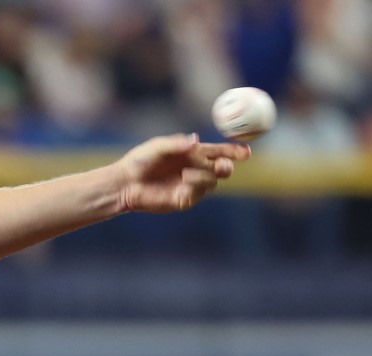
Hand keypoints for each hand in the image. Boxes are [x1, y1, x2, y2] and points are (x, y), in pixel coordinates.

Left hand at [115, 133, 250, 213]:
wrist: (125, 183)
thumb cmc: (140, 161)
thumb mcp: (158, 146)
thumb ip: (177, 143)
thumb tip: (196, 140)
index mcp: (193, 154)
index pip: (219, 152)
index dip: (234, 152)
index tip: (246, 153)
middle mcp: (196, 169)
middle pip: (223, 168)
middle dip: (227, 165)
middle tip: (224, 164)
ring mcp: (191, 186)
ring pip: (212, 181)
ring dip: (204, 175)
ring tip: (186, 173)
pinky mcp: (184, 200)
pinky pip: (199, 193)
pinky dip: (195, 185)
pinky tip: (184, 180)